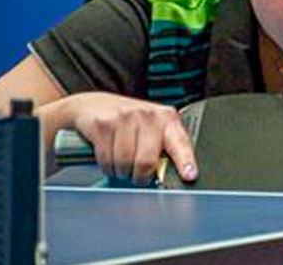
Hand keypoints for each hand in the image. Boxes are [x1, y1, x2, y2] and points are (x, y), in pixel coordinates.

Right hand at [53, 92, 196, 184]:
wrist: (93, 105)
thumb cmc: (128, 122)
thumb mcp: (151, 130)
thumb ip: (162, 148)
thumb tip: (170, 177)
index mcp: (166, 118)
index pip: (180, 142)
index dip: (186, 161)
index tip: (190, 175)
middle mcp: (148, 115)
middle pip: (147, 161)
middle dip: (140, 176)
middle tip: (137, 176)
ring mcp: (125, 117)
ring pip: (125, 163)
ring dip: (121, 172)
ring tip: (121, 165)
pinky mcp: (104, 123)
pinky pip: (107, 159)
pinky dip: (107, 166)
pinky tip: (109, 159)